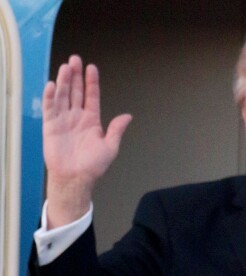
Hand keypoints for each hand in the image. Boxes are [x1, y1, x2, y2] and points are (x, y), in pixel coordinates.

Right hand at [42, 55, 131, 227]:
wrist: (77, 178)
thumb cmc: (94, 166)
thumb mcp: (110, 147)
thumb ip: (116, 130)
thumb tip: (128, 116)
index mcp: (91, 121)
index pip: (91, 97)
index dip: (91, 82)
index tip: (91, 68)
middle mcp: (76, 118)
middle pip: (75, 92)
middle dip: (75, 76)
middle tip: (75, 59)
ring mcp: (63, 120)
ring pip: (63, 96)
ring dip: (64, 81)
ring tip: (65, 67)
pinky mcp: (51, 126)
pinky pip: (50, 108)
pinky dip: (50, 97)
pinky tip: (52, 85)